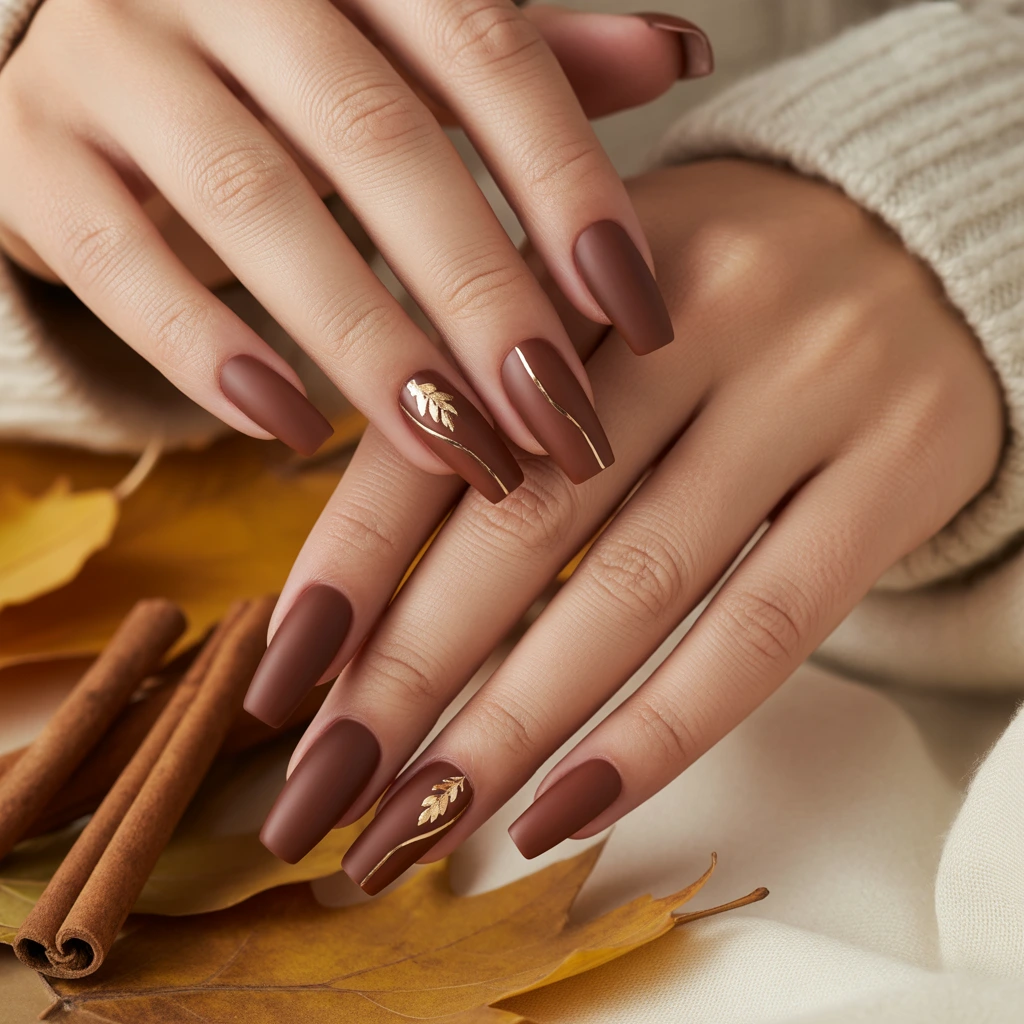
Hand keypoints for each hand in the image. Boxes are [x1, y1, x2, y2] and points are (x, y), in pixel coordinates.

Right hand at [0, 2, 708, 494]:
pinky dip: (209, 352)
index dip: (573, 187)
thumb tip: (676, 52)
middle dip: (484, 300)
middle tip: (560, 426)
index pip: (487, 53)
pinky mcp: (30, 153)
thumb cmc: (270, 59)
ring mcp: (111, 58)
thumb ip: (523, 56)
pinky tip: (296, 429)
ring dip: (372, 347)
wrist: (67, 42)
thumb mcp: (400, 44)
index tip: (638, 317)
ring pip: (257, 210)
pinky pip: (120, 260)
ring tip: (461, 455)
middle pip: (382, 145)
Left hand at [249, 158, 1002, 887]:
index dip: (350, 565)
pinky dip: (659, 733)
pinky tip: (565, 811)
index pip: (441, 428)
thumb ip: (482, 409)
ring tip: (423, 822)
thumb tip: (354, 589)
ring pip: (636, 588)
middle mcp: (696, 313)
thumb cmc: (715, 296)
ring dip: (513, 725)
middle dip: (409, 674)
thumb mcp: (587, 306)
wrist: (921, 240)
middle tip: (326, 790)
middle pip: (525, 522)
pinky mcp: (895, 469)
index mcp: (582, 262)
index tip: (283, 684)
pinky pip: (767, 627)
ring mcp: (810, 388)